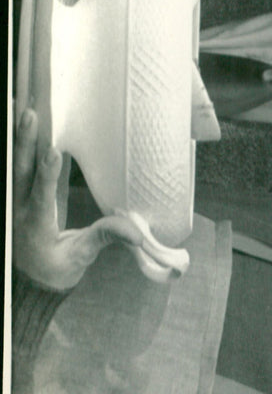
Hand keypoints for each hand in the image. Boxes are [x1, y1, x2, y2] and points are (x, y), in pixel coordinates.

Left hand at [13, 109, 144, 290]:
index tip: (53, 151)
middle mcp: (18, 210)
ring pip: (15, 166)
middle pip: (20, 171)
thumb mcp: (81, 256)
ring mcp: (14, 201)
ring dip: (21, 139)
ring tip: (27, 111)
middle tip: (31, 115)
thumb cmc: (57, 270)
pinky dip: (21, 148)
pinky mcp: (18, 196)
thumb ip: (104, 238)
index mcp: (36, 224)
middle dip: (25, 142)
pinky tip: (26, 127)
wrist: (32, 282)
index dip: (47, 174)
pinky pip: (17, 169)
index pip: (40, 195)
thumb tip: (136, 231)